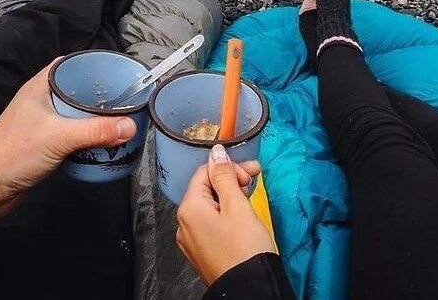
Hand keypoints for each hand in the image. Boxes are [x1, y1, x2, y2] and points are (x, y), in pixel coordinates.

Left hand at [0, 59, 136, 220]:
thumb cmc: (17, 152)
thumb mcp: (60, 137)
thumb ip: (95, 131)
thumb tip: (130, 126)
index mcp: (40, 87)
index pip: (68, 65)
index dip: (90, 64)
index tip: (114, 71)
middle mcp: (41, 100)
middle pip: (75, 89)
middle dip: (98, 94)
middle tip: (122, 98)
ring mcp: (41, 122)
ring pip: (74, 113)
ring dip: (92, 116)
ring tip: (117, 119)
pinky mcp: (43, 142)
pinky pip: (70, 132)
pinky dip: (85, 134)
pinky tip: (100, 141)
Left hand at [176, 144, 274, 285]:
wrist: (250, 290)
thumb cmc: (245, 249)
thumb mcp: (237, 206)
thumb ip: (224, 176)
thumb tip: (216, 152)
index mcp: (189, 209)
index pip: (205, 172)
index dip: (229, 169)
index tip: (251, 173)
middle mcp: (184, 223)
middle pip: (206, 188)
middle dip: (231, 181)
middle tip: (253, 182)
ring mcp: (192, 240)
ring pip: (210, 205)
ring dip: (230, 197)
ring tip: (250, 200)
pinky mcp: (202, 251)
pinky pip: (211, 223)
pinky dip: (226, 215)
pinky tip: (242, 217)